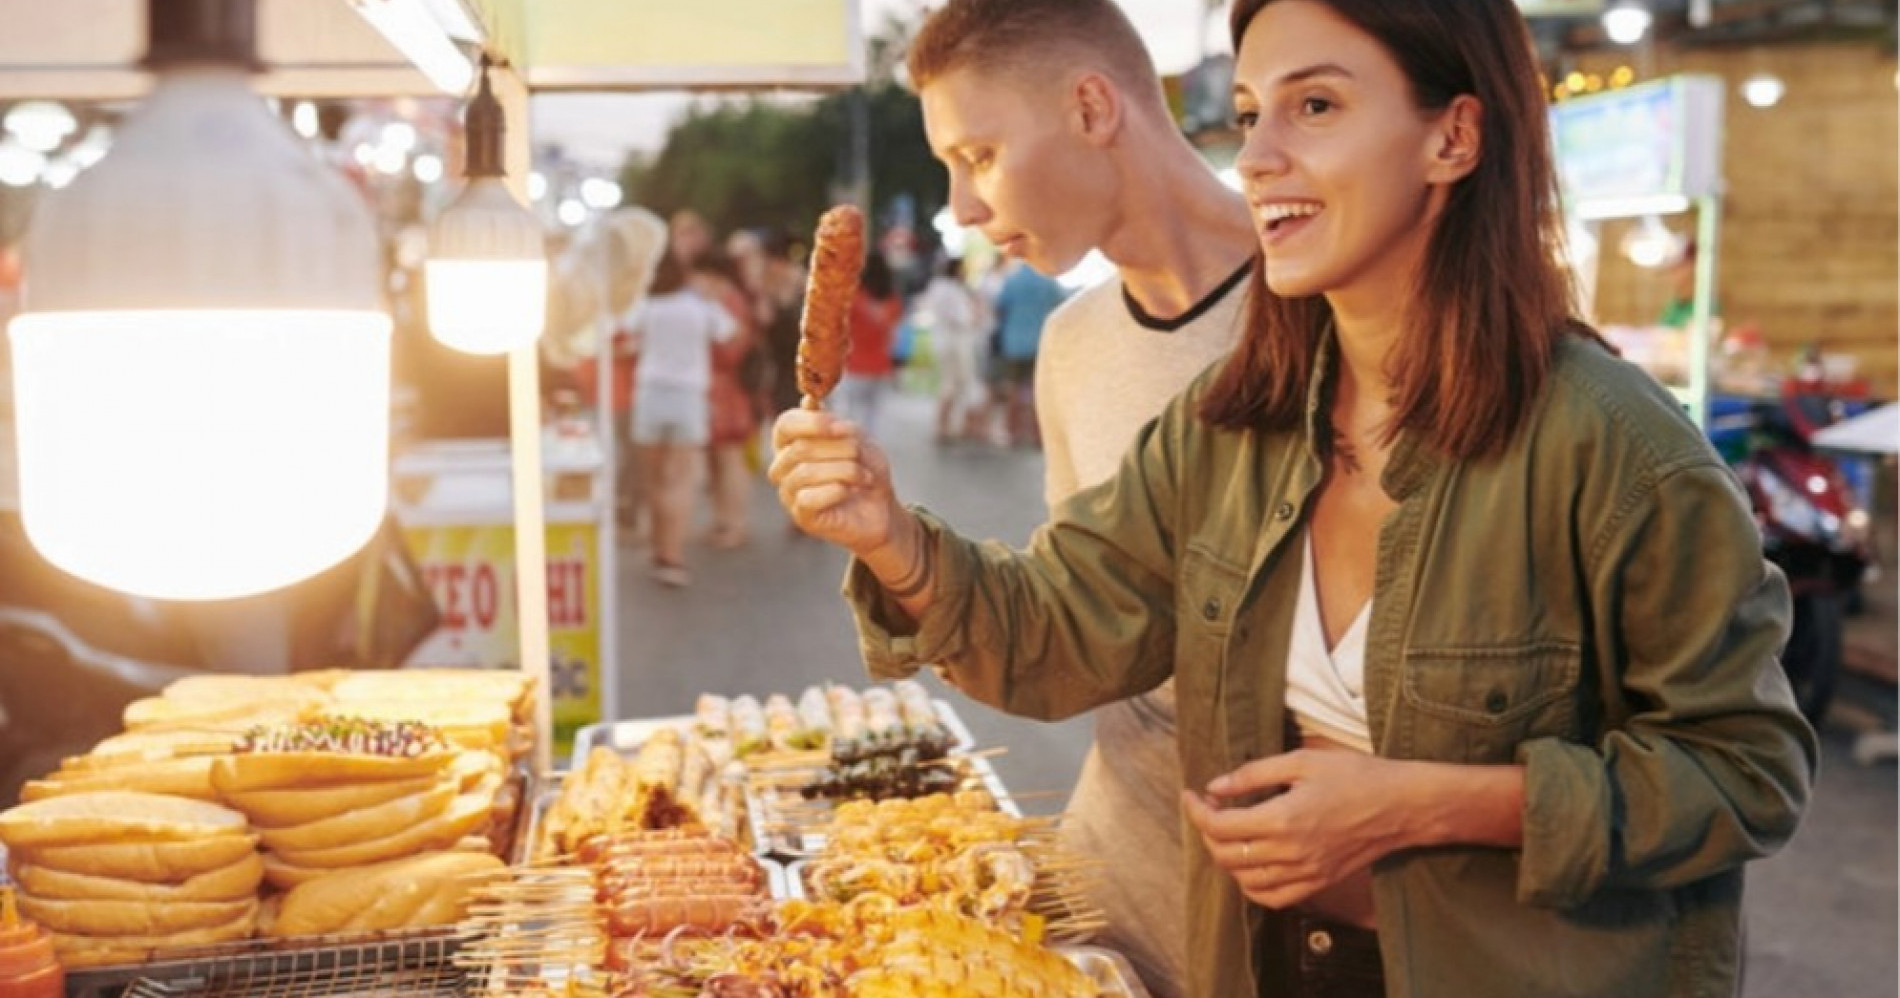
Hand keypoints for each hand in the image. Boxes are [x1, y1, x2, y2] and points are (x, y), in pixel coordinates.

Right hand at [769, 408, 900, 556]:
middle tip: (860, 454)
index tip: (839, 427)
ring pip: (806, 472)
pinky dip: (837, 491)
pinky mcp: (801, 516)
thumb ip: (832, 422)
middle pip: (800, 448)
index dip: (812, 423)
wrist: (881, 509)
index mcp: (792, 443)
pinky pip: (809, 498)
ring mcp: (789, 492)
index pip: (785, 424)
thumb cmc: (864, 471)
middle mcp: (783, 467)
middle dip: (839, 448)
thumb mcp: (855, 439)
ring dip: (844, 470)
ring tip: (864, 476)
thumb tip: (808, 402)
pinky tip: (850, 492)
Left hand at [1180, 749, 1412, 909]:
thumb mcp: (1301, 761)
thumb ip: (1253, 775)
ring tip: (1226, 834)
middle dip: (1207, 832)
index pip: (1220, 825)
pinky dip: (1252, 886)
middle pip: (1227, 855)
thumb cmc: (1356, 775)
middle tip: (1208, 809)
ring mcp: (1306, 873)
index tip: (1190, 795)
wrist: (1402, 805)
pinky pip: (1273, 897)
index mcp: (1283, 819)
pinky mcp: (1319, 882)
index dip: (1197, 811)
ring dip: (1227, 859)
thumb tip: (1215, 787)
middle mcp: (1290, 852)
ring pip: (1245, 880)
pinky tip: (1250, 865)